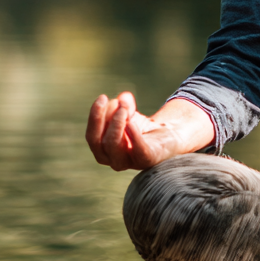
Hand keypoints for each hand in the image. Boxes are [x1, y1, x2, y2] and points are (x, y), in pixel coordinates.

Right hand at [86, 92, 214, 170]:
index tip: (103, 97)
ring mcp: (129, 163)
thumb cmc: (141, 127)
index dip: (95, 117)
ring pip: (114, 147)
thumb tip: (123, 97)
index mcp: (103, 150)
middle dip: (104, 120)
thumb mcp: (128, 114)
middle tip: (115, 102)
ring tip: (124, 109)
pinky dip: (133, 137)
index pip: (92, 136)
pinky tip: (131, 123)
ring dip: (116, 125)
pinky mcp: (147, 160)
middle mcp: (112, 160)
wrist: (167, 136)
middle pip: (98, 142)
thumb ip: (123, 106)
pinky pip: (138, 151)